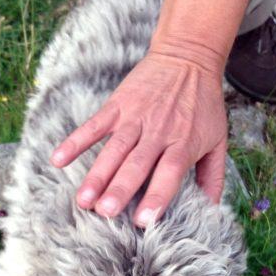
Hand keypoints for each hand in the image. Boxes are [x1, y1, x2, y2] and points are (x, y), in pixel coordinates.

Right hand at [49, 50, 228, 226]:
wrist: (188, 56)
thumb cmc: (204, 104)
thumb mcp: (218, 139)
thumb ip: (213, 176)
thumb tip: (212, 210)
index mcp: (183, 143)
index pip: (169, 172)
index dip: (156, 196)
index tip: (143, 220)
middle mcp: (158, 132)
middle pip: (137, 164)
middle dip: (119, 189)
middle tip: (104, 213)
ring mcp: (135, 117)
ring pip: (114, 150)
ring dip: (97, 175)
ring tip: (83, 200)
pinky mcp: (118, 105)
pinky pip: (94, 125)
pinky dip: (75, 141)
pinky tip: (58, 159)